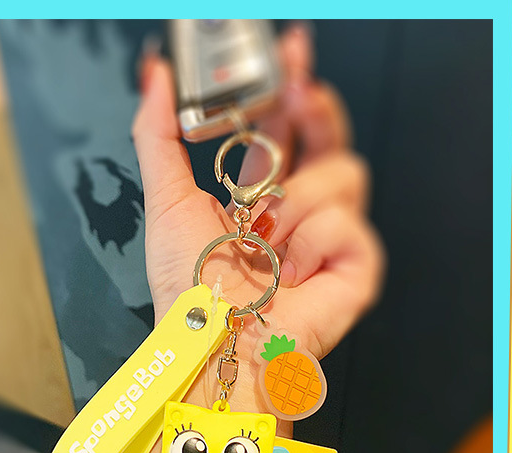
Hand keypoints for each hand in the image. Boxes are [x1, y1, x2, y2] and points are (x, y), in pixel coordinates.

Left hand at [133, 25, 384, 405]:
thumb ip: (159, 133)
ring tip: (264, 239)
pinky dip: (313, 243)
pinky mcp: (357, 268)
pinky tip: (291, 270)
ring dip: (294, 202)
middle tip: (299, 89)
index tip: (289, 48)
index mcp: (259, 197)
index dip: (292, 85)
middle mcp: (299, 215)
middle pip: (330, 138)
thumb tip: (154, 74)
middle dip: (318, 106)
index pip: (288, 129)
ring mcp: (331, 241)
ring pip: (342, 174)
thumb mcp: (165, 201)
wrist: (212, 344)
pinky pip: (349, 223)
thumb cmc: (189, 293)